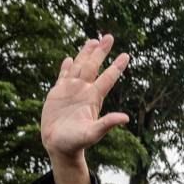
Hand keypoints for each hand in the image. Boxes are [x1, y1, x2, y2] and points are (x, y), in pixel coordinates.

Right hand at [41, 35, 130, 165]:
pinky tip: (68, 58)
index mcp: (93, 98)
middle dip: (100, 52)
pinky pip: (63, 76)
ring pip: (79, 67)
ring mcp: (70, 91)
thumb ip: (107, 124)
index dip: (116, 66)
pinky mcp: (57, 94)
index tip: (126, 55)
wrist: (58, 146)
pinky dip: (65, 67)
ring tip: (92, 41)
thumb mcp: (92, 133)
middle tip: (109, 36)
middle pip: (93, 66)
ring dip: (85, 54)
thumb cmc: (76, 143)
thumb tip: (125, 118)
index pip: (108, 78)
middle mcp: (83, 91)